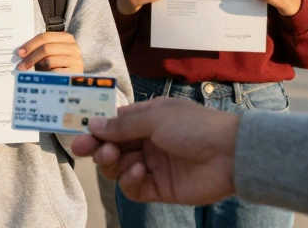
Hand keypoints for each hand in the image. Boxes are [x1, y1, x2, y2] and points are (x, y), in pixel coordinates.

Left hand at [17, 32, 83, 72]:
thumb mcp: (51, 53)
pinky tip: (42, 78)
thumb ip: (40, 49)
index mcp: (66, 38)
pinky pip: (54, 72)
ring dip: (37, 67)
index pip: (45, 36)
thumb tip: (21, 52)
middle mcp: (73, 47)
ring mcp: (75, 60)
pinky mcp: (74, 72)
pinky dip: (45, 75)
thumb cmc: (59, 66)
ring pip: (49, 60)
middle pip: (46, 48)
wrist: (74, 81)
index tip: (20, 52)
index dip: (31, 44)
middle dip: (31, 57)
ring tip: (33, 72)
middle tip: (21, 66)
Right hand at [73, 98, 240, 206]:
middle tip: (83, 148)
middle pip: (111, 147)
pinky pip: (133, 188)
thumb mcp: (155, 118)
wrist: (230, 155)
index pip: (113, 124)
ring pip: (117, 168)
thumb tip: (92, 124)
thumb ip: (122, 125)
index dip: (95, 128)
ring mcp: (152, 165)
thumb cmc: (194, 126)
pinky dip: (130, 180)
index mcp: (146, 120)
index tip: (77, 130)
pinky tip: (139, 171)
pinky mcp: (159, 188)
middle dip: (96, 147)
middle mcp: (146, 142)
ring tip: (114, 157)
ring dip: (111, 162)